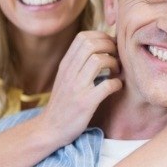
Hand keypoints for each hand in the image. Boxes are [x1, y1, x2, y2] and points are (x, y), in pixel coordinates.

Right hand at [37, 31, 122, 146]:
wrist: (49, 129)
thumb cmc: (64, 102)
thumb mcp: (66, 78)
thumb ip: (79, 62)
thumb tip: (102, 46)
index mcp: (65, 64)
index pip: (83, 37)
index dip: (102, 37)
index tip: (111, 46)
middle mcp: (69, 72)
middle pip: (92, 44)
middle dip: (110, 46)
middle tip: (117, 57)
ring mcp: (76, 87)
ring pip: (99, 60)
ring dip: (114, 63)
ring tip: (117, 71)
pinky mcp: (85, 103)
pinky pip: (106, 85)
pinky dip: (117, 83)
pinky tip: (117, 87)